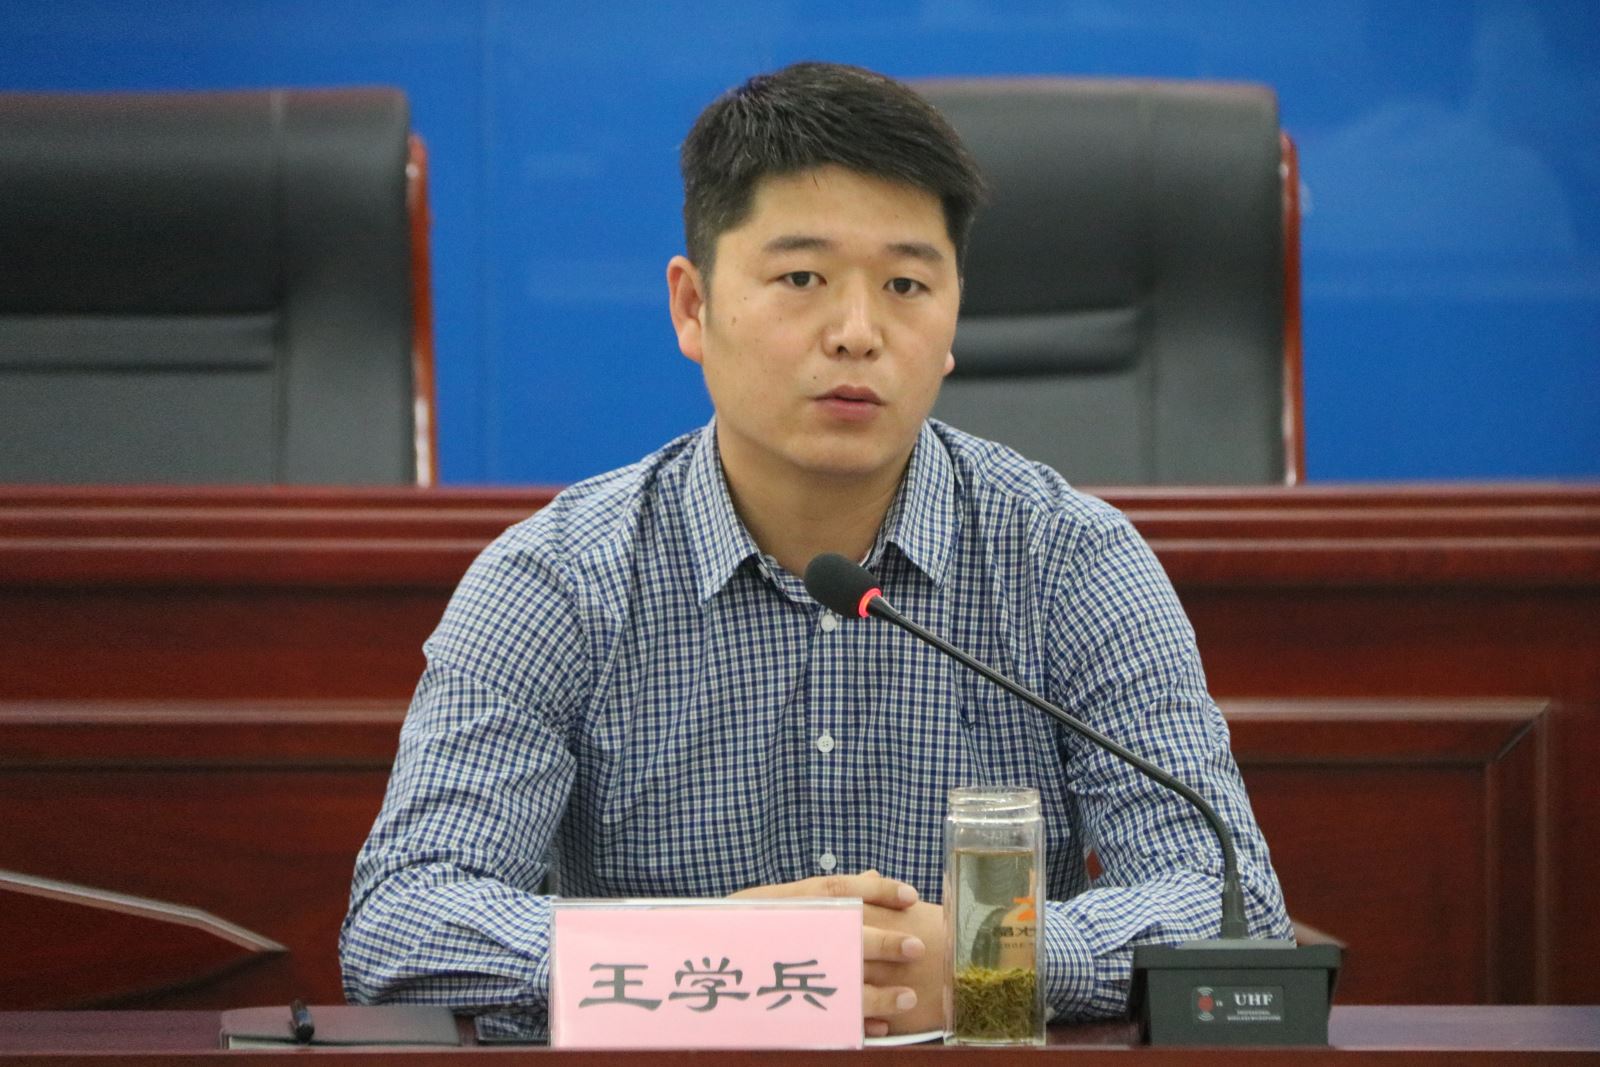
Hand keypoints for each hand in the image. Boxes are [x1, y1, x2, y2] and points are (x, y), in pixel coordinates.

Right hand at [730, 871, 932, 1036]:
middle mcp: (786, 930)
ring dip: (877, 993)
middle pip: (840, 935)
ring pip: (836, 982)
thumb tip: (873, 875)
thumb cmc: (739, 927)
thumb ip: (825, 892)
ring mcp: (780, 966)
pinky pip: (821, 1018)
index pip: (837, 888)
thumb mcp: (774, 900)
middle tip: (918, 948)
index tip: (912, 895)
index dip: (877, 890)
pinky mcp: (777, 1004)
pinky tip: (882, 1028)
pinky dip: (855, 1024)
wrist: (686, 959)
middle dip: (883, 942)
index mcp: (786, 901)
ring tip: (909, 997)